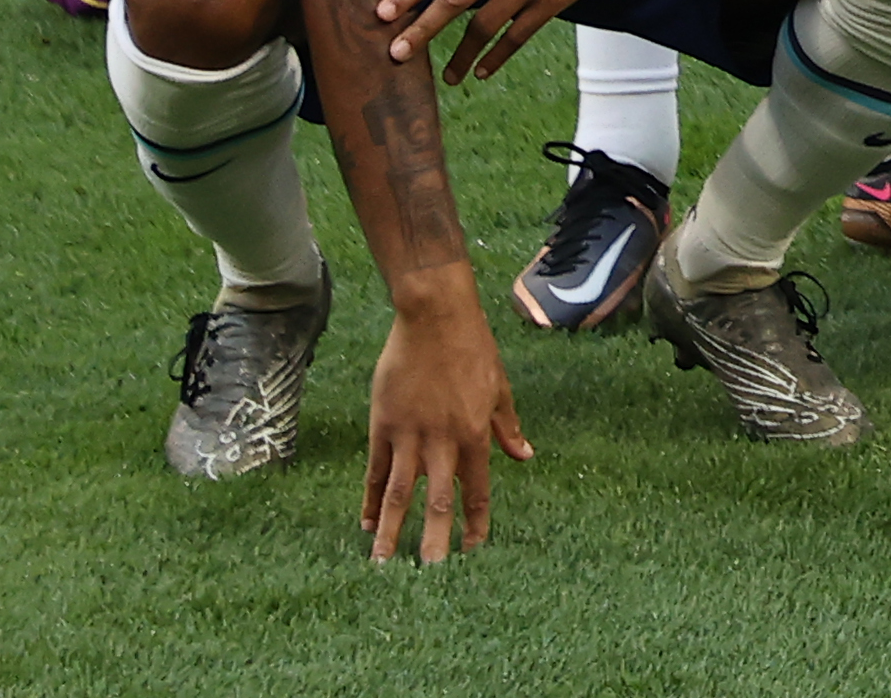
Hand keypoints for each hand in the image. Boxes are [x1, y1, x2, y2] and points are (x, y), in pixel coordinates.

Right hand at [363, 311, 529, 565]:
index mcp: (475, 434)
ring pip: (400, 493)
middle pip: (437, 501)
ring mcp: (410, 434)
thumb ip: (508, 427)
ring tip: (382, 562)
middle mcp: (443, 441)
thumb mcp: (500, 388)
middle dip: (432, 540)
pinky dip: (370, 497)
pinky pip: (376, 470)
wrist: (435, 317)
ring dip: (391, 530)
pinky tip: (365, 521)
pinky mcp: (383, 424)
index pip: (477, 490)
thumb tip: (525, 457)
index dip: (475, 523)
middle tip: (427, 574)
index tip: (473, 551)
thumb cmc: (473, 349)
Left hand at [375, 0, 636, 80]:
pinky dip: (498, 55)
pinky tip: (483, 70)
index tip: (382, 12)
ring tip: (447, 77)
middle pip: (454, 1)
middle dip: (421, 29)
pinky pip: (519, 35)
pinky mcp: (554, 0)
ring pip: (485, 25)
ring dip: (462, 54)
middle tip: (396, 53)